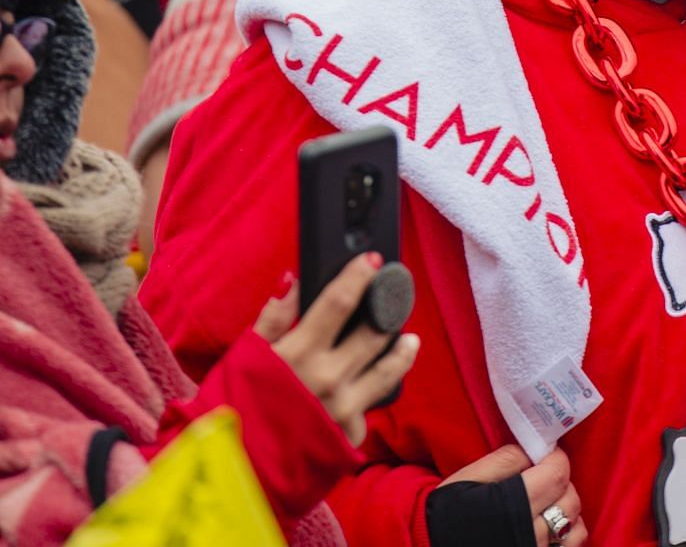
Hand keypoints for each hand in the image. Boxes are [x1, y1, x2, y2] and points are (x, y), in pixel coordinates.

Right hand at [253, 254, 418, 447]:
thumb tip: (292, 279)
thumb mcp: (244, 358)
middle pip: (374, 332)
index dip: (358, 276)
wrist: (232, 469)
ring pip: (388, 369)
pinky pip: (370, 407)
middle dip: (388, 310)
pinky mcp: (349, 432)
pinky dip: (374, 393)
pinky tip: (377, 383)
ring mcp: (343, 406)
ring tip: (408, 338)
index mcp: (299, 353)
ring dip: (401, 350)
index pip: (339, 302)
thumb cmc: (234, 409)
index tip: (371, 261)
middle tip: (395, 297)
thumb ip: (272, 318)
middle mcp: (328, 378)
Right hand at [442, 445, 587, 545]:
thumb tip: (534, 451)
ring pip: (575, 528)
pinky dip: (567, 536)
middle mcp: (530, 533)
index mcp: (514, 504)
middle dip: (562, 484)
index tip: (548, 456)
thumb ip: (504, 460)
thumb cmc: (445, 515)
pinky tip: (550, 529)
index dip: (557, 459)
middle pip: (570, 500)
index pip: (557, 474)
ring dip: (567, 512)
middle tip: (545, 479)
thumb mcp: (467, 479)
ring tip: (548, 506)